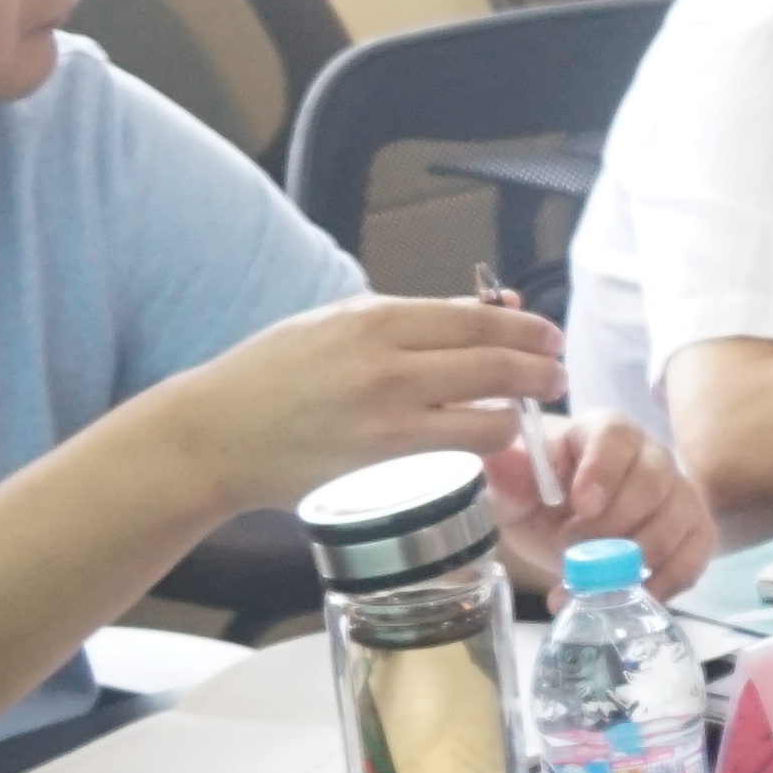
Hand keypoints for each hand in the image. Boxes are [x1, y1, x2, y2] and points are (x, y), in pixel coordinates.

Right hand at [158, 293, 564, 510]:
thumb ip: (417, 318)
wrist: (214, 433)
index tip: (548, 337)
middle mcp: (386, 364)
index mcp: (376, 319)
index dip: (527, 330)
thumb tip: (494, 309)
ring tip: (525, 412)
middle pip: (497, 363)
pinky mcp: (381, 463)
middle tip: (558, 374)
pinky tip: (480, 441)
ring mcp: (386, 417)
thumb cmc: (275, 374)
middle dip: (542, 370)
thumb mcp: (340, 322)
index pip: (479, 319)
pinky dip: (478, 446)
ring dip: (518, 415)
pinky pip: (456, 454)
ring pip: (487, 416)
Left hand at [499, 416, 713, 591]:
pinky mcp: (693, 533)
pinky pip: (694, 556)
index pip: (616, 437)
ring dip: (636, 558)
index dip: (603, 470)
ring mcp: (678, 494)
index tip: (581, 505)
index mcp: (604, 433)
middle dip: (614, 525)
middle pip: (653, 481)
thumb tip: (504, 461)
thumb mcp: (511, 488)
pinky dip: (665, 582)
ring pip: (679, 520)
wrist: (561, 526)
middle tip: (573, 552)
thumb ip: (508, 475)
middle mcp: (651, 456)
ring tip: (593, 582)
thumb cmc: (539, 497)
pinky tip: (630, 597)